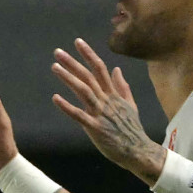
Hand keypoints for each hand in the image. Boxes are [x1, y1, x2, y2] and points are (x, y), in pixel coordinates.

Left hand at [51, 39, 164, 184]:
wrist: (138, 150)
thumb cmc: (132, 130)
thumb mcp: (131, 105)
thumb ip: (122, 87)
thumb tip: (116, 69)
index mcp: (113, 94)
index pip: (99, 68)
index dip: (88, 54)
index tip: (77, 42)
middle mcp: (106, 100)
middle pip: (88, 76)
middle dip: (72, 63)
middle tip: (57, 52)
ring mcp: (100, 113)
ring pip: (84, 91)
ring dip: (68, 78)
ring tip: (55, 67)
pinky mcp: (95, 128)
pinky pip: (79, 115)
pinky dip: (67, 106)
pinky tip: (55, 98)